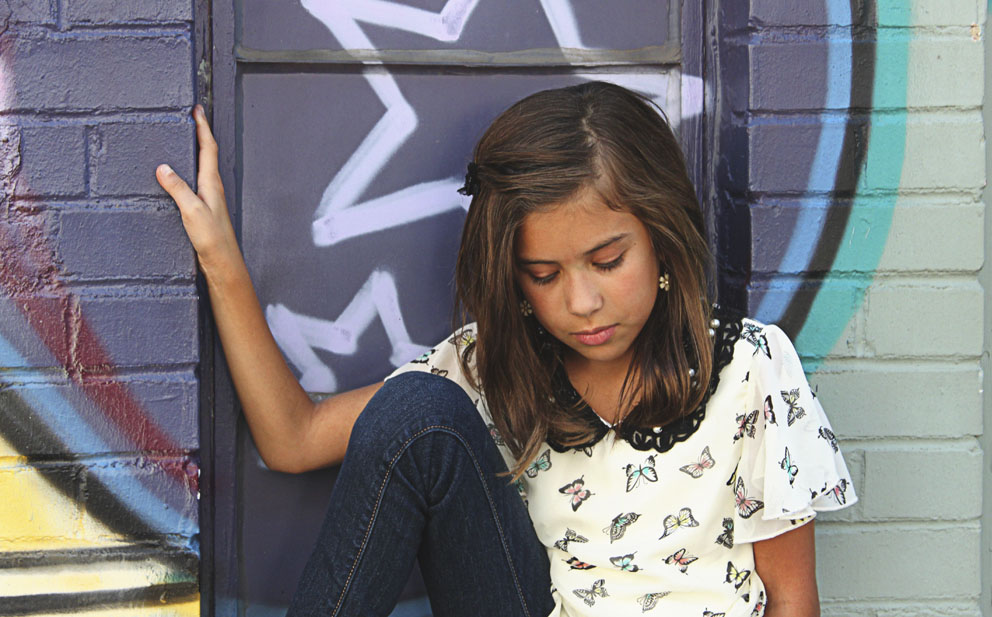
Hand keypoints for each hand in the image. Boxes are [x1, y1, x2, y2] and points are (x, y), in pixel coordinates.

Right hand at [157, 105, 241, 277]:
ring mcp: (208, 198)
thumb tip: (163, 167)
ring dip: (193, 151)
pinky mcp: (202, 209)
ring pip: (200, 167)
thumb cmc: (212, 239)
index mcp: (211, 183)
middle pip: (206, 153)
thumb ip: (178, 188)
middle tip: (189, 116)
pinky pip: (193, 182)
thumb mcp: (192, 211)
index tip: (197, 108)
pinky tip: (176, 176)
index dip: (202, 127)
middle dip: (198, 133)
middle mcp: (212, 187)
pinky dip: (186, 171)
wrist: (222, 263)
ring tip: (181, 139)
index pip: (208, 147)